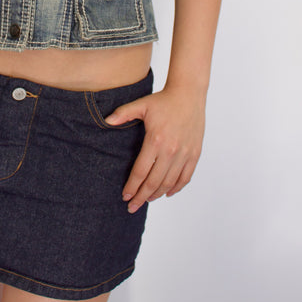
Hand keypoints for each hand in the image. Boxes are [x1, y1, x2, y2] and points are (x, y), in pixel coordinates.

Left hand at [104, 84, 205, 212]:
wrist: (189, 95)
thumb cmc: (163, 100)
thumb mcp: (141, 105)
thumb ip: (123, 114)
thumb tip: (106, 121)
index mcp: (156, 140)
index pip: (141, 171)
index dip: (132, 186)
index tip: (125, 196)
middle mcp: (171, 150)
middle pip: (154, 182)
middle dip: (142, 197)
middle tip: (132, 207)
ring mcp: (185, 154)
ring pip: (169, 182)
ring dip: (157, 194)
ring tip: (147, 200)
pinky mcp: (195, 154)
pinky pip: (185, 177)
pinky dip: (176, 188)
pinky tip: (167, 193)